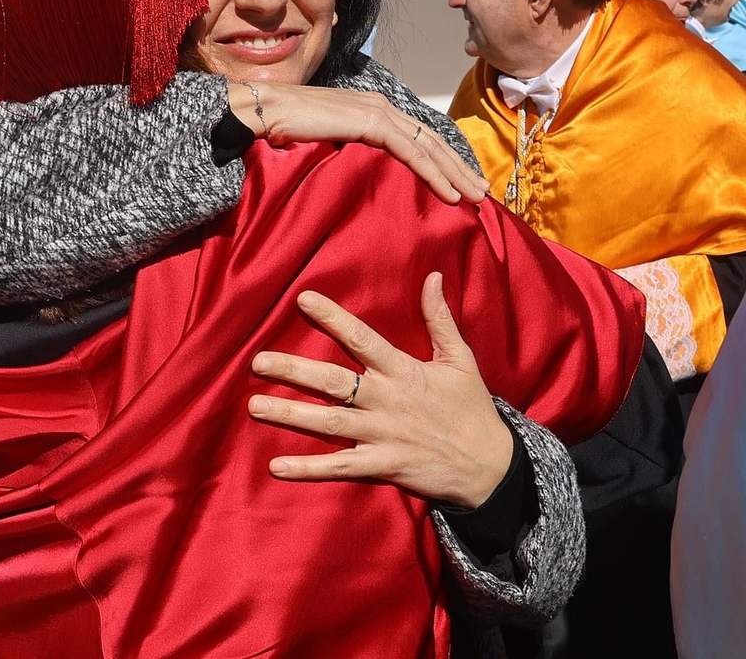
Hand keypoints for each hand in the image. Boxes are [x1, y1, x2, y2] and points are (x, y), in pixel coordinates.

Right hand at [229, 82, 487, 204]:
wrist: (265, 111)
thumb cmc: (286, 129)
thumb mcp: (327, 140)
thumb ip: (350, 148)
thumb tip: (360, 171)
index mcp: (374, 108)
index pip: (420, 135)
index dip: (444, 158)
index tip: (461, 180)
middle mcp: (383, 105)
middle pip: (433, 140)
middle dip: (459, 167)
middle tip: (482, 192)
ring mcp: (379, 111)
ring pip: (430, 147)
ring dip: (455, 174)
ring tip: (475, 197)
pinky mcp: (372, 122)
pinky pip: (412, 153)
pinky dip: (434, 173)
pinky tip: (449, 192)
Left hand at [247, 275, 512, 508]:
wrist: (491, 467)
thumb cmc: (471, 409)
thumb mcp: (460, 360)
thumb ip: (440, 319)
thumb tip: (433, 277)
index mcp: (404, 371)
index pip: (363, 339)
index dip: (333, 318)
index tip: (303, 299)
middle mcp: (388, 401)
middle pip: (334, 382)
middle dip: (294, 370)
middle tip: (257, 361)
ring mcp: (383, 435)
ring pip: (329, 424)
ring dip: (290, 415)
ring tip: (254, 406)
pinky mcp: (383, 466)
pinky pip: (340, 468)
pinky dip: (308, 468)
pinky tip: (276, 466)